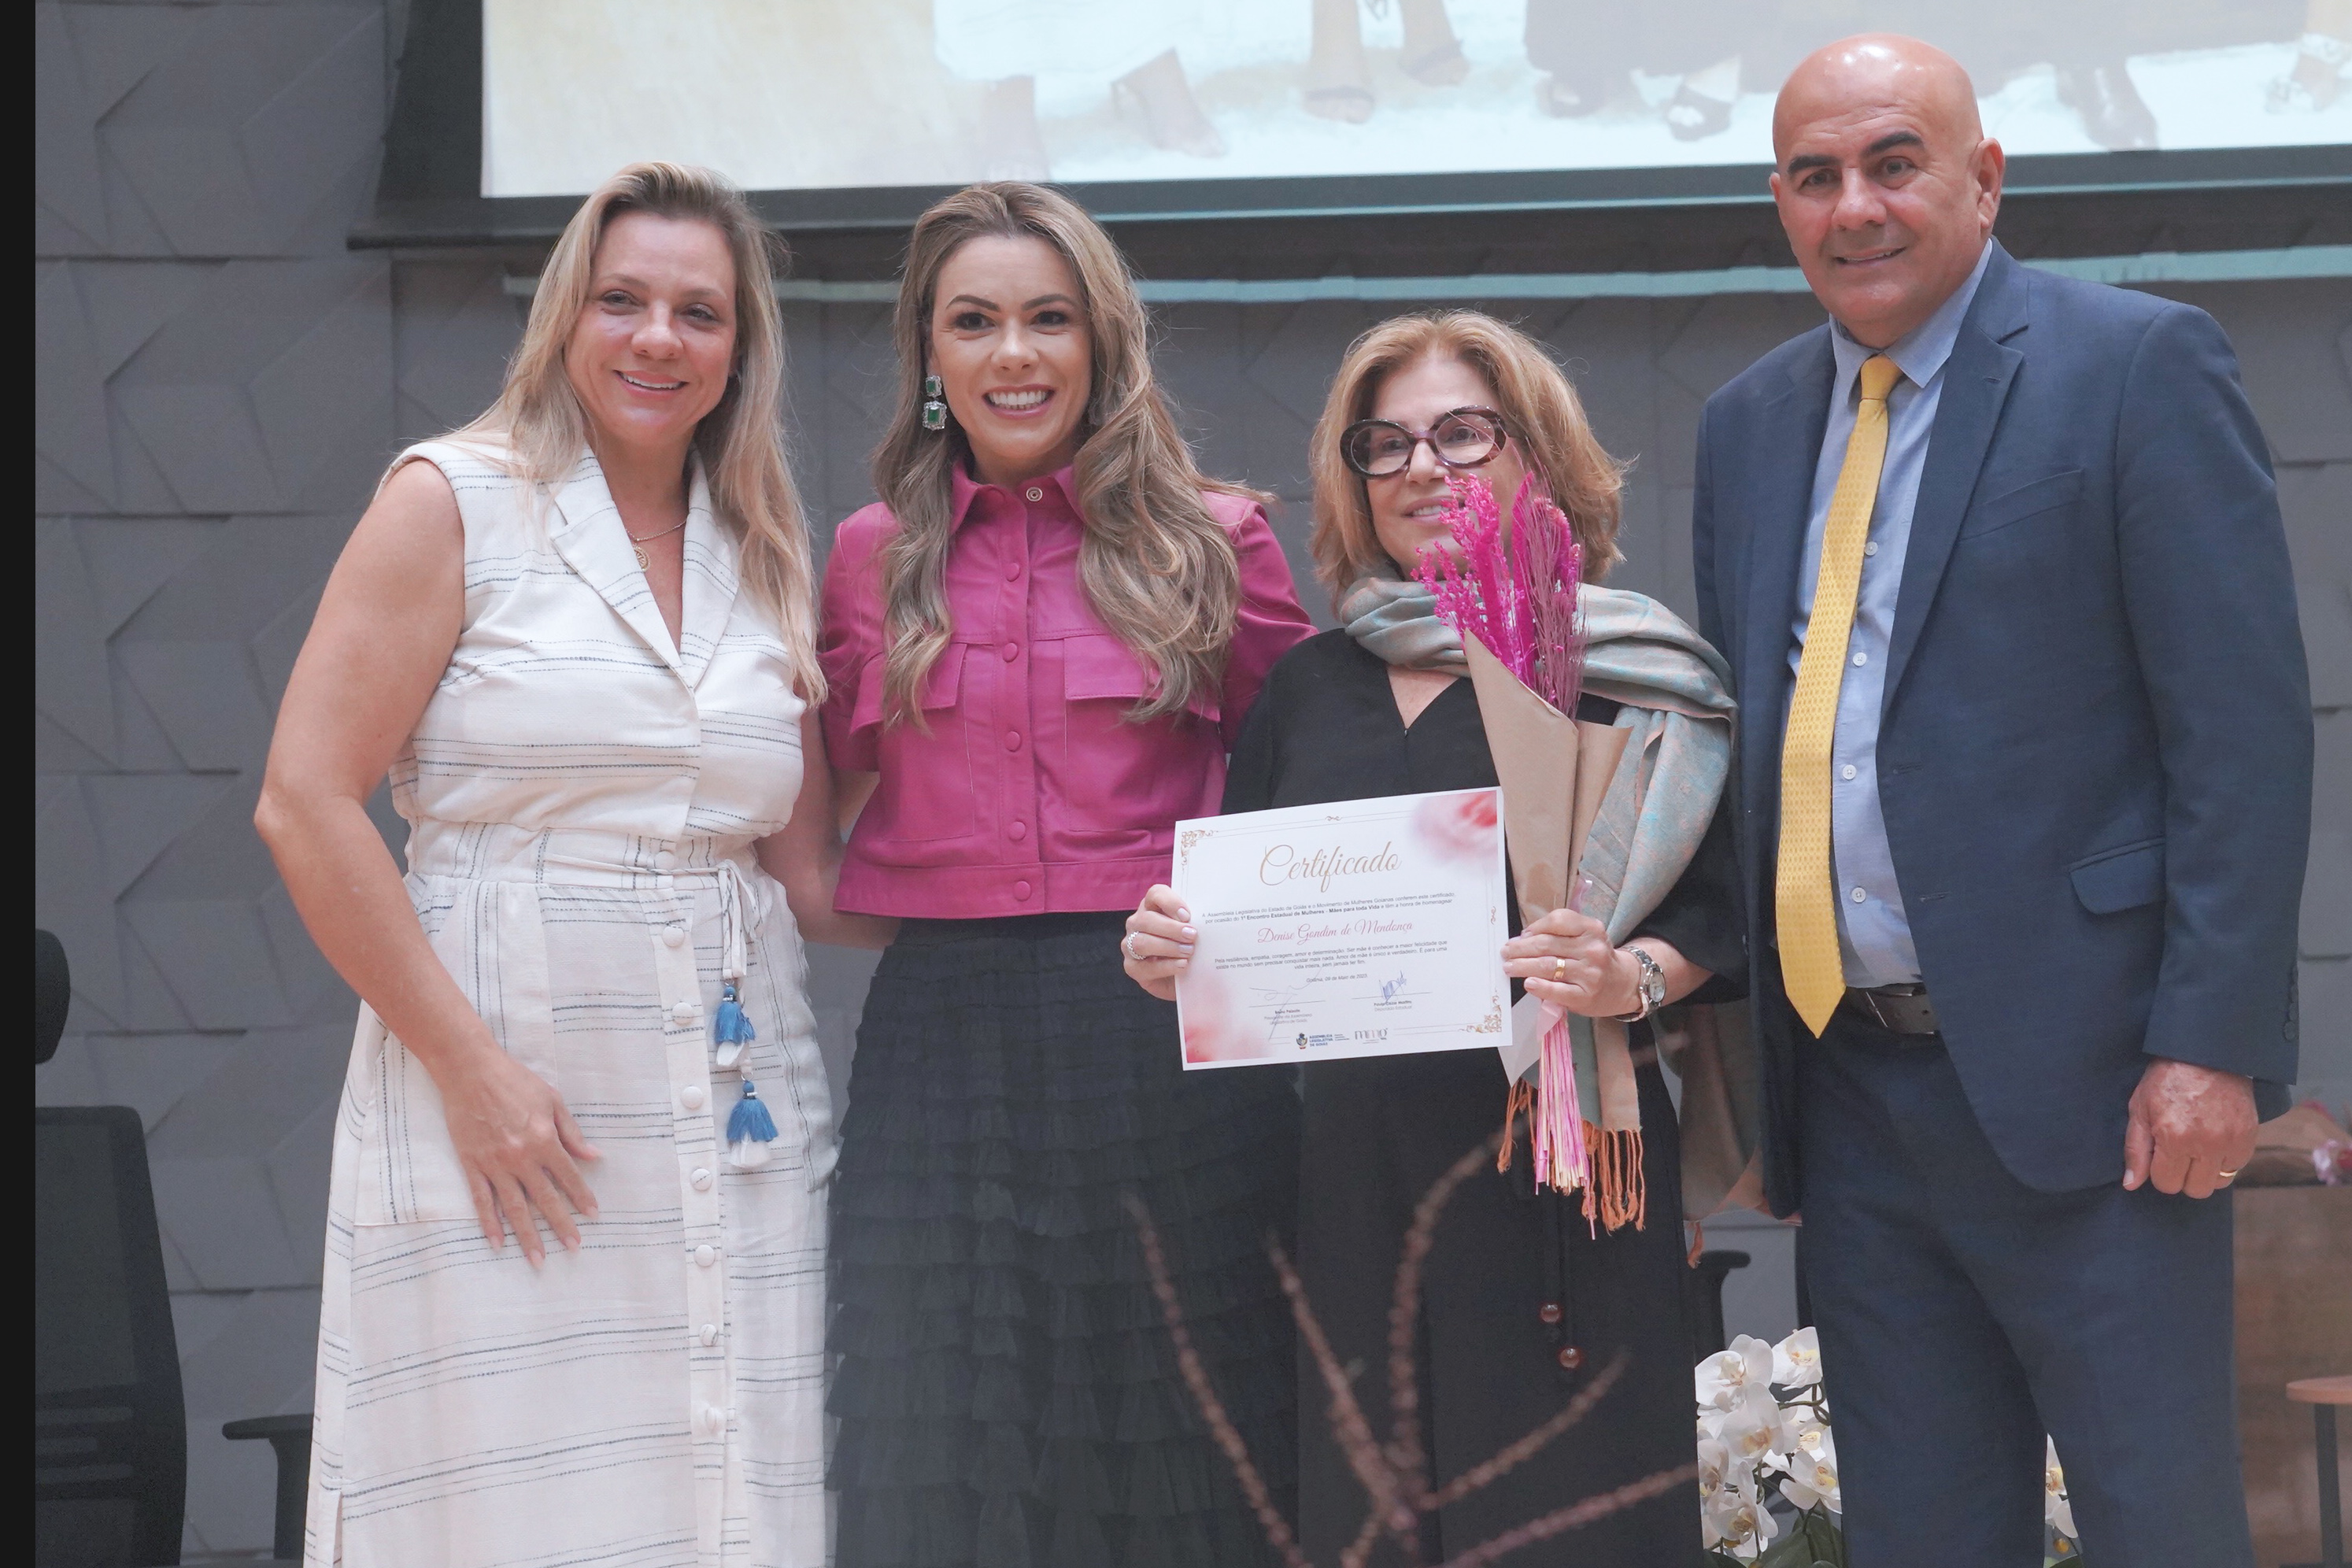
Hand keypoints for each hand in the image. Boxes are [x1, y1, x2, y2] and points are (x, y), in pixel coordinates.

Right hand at [437, 1040, 601, 1263]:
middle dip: (561, 1225)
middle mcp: (522, 1157)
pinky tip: (498, 1243)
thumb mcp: (552, 1100)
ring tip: (538, 1259)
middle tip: (574, 1247)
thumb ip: (572, 1133)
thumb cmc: (515, 1081)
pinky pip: (482, 1200)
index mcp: (544, 1139)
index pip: (569, 1176)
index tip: (593, 1216)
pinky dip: (490, 1223)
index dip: (582, 1197)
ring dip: (527, 1235)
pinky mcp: (472, 1164)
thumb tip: (595, 1156)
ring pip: (514, 1207)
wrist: (470, 1071)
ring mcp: (495, 1164)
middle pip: (545, 1198)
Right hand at [1123, 885, 1193, 1002]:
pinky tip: (1182, 965)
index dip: (1170, 902)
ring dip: (1168, 947)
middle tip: (1192, 935)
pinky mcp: (1132, 967)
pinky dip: (1166, 966)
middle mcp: (1137, 923)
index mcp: (1152, 907)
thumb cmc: (1188, 947)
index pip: (1155, 894)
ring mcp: (1130, 945)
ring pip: (1142, 942)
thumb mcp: (1191, 931)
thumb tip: (1205, 920)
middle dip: (1171, 928)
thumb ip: (1193, 922)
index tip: (1187, 915)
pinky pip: (1146, 966)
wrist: (1184, 977)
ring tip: (1188, 951)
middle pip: (1147, 919)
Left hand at [1502, 908, 1637, 1017]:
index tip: (1521, 935)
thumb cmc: (1594, 958)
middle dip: (1521, 948)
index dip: (1536, 927)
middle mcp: (1592, 949)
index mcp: (1592, 929)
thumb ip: (1559, 933)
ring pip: (1549, 966)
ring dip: (1523, 966)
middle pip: (1548, 944)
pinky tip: (1528, 983)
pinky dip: (1540, 987)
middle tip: (1506, 952)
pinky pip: (1557, 990)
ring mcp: (1590, 973)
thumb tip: (1522, 938)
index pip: (1558, 920)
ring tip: (1509, 967)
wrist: (1622, 984)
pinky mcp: (1585, 996)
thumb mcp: (1585, 937)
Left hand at [2121, 1057, 2257, 1199]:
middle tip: (2177, 1154)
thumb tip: (2131, 1185)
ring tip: (2196, 1149)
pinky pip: (2236, 1168)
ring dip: (2205, 1173)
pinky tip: (2213, 1143)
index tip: (2159, 1156)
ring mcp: (2231, 1142)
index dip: (2159, 1173)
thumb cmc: (2167, 1079)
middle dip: (2182, 1177)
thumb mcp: (2139, 1109)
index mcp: (2174, 1137)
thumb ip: (2135, 1150)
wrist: (2207, 1054)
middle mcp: (2206, 1144)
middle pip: (2195, 1190)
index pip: (2166, 1184)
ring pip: (2218, 1184)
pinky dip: (2223, 1162)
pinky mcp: (2249, 1137)